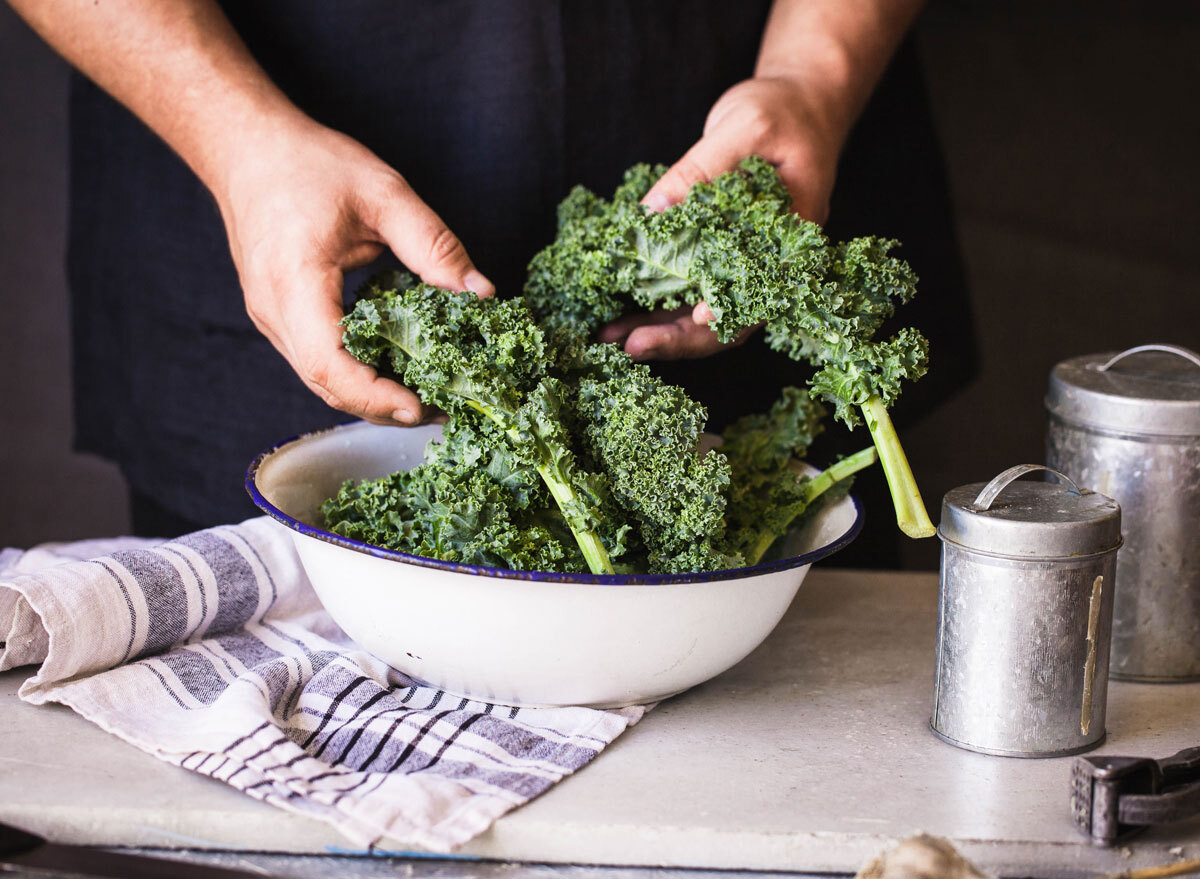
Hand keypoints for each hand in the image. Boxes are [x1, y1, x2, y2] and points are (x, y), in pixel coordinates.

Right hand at [214, 117, 493, 425]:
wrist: (245, 148)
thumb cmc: (307, 163)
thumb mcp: (383, 193)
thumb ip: (434, 245)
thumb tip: (480, 293)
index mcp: (295, 281)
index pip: (329, 363)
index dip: (374, 395)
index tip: (419, 407)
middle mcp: (274, 310)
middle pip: (326, 385)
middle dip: (382, 406)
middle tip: (441, 408)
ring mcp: (270, 319)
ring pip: (320, 379)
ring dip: (371, 395)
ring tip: (426, 395)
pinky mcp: (278, 318)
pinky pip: (317, 360)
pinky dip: (356, 374)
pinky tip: (395, 368)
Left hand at [607, 75, 841, 360]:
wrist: (798, 102)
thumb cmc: (782, 111)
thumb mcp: (744, 129)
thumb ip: (700, 170)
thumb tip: (651, 212)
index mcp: (791, 241)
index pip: (760, 292)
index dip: (728, 313)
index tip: (695, 317)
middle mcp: (769, 263)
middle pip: (728, 320)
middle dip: (677, 337)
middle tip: (631, 346)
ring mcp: (743, 263)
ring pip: (702, 313)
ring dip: (657, 328)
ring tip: (611, 337)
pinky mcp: (717, 254)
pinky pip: (686, 289)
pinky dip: (653, 304)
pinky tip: (620, 314)